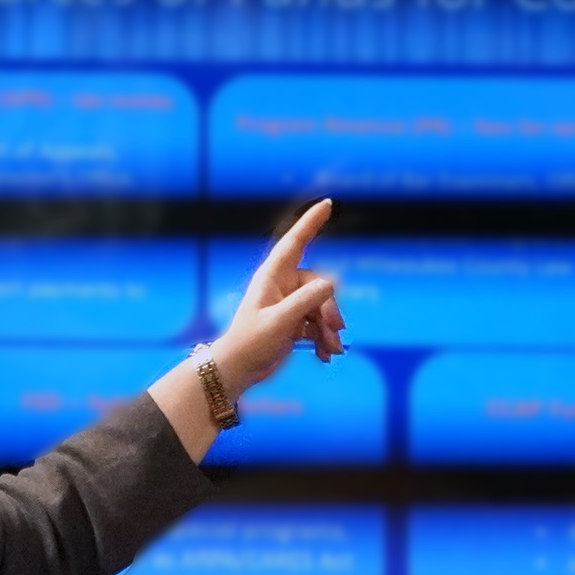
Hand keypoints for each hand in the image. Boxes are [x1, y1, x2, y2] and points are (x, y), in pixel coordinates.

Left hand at [210, 197, 346, 395]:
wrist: (238, 370)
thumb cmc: (250, 343)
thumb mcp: (280, 322)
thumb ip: (306, 301)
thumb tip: (331, 283)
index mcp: (273, 277)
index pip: (295, 242)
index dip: (310, 222)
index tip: (327, 204)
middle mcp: (282, 286)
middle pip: (320, 285)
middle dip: (330, 309)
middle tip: (335, 331)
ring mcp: (289, 304)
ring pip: (322, 307)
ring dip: (329, 329)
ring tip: (332, 350)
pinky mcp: (294, 323)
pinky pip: (318, 324)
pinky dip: (324, 339)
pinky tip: (325, 355)